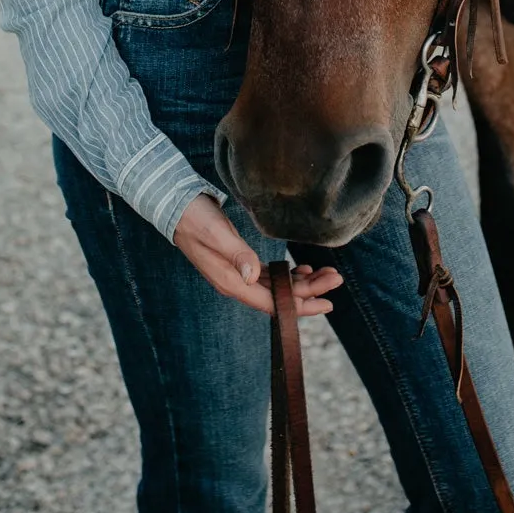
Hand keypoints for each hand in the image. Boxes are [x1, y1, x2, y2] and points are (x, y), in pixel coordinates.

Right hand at [173, 193, 342, 316]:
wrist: (177, 207)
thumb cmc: (196, 218)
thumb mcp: (217, 233)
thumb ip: (235, 254)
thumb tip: (252, 276)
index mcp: (232, 282)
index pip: (272, 303)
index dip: (300, 305)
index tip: (327, 303)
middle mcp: (236, 283)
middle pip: (279, 297)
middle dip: (310, 291)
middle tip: (337, 279)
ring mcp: (238, 275)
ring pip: (276, 287)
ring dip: (302, 283)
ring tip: (328, 274)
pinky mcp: (239, 264)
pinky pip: (269, 278)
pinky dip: (288, 276)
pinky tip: (303, 269)